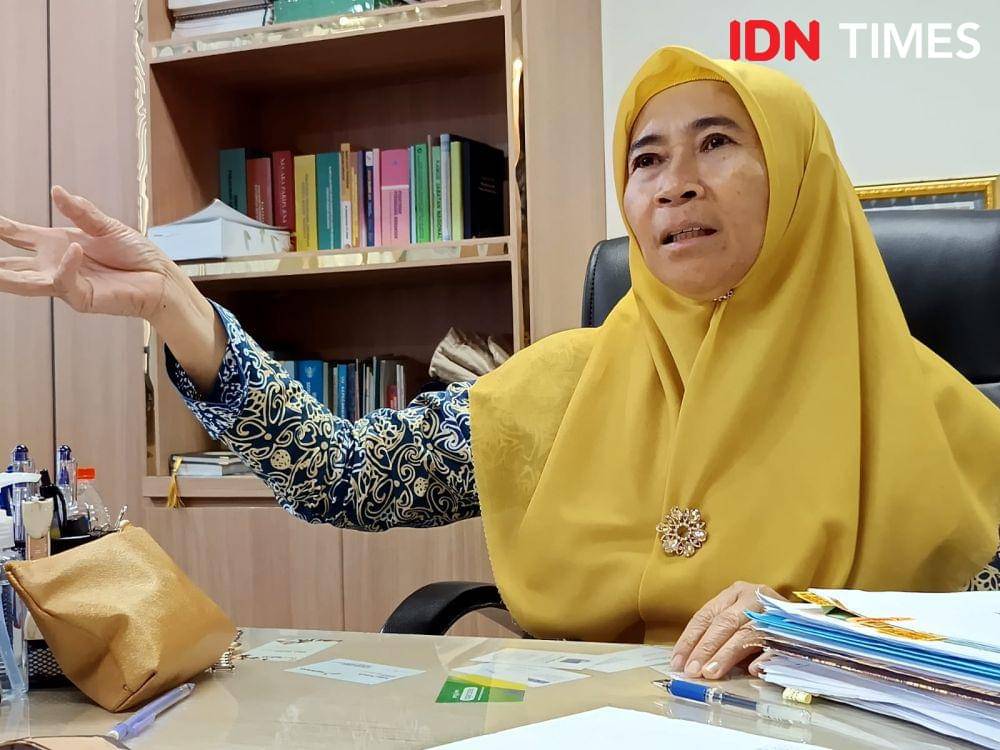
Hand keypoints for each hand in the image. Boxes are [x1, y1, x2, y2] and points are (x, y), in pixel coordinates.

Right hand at [0, 185, 173, 319]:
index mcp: (56, 244)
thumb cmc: (135, 253)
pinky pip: (64, 281)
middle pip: (10, 264)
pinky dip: (66, 265)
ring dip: (4, 276)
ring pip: (24, 282)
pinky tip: (73, 249)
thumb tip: (56, 190)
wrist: (160, 276)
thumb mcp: (106, 226)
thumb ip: (81, 212)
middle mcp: (54, 264)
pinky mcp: (80, 297)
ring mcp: (65, 283)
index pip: (16, 235)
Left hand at [670, 581, 783, 679]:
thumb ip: (720, 638)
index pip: (706, 616)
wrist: (809, 620)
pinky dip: (763, 657)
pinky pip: (775, 644)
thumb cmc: (763, 623)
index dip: (690, 639)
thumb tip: (695, 666)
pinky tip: (753, 670)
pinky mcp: (792, 628)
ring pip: (745, 633)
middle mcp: (752, 597)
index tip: (678, 661)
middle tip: (693, 671)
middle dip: (705, 648)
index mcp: (734, 593)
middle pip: (723, 623)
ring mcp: (773, 611)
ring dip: (726, 656)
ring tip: (711, 673)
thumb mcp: (738, 622)